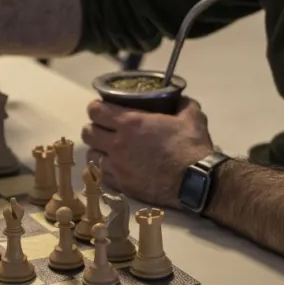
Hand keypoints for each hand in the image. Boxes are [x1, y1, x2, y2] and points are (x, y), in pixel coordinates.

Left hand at [82, 97, 213, 207]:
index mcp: (130, 123)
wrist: (196, 182)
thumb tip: (180, 98)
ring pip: (91, 155)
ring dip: (97, 150)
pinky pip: (101, 176)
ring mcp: (117, 167)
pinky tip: (115, 167)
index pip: (95, 111)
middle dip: (93, 128)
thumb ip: (182, 104)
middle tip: (104, 128)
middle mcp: (118, 144)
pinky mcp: (122, 185)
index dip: (96, 107)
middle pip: (87, 133)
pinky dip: (105, 169)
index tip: (102, 108)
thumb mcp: (191, 117)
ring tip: (107, 149)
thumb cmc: (192, 146)